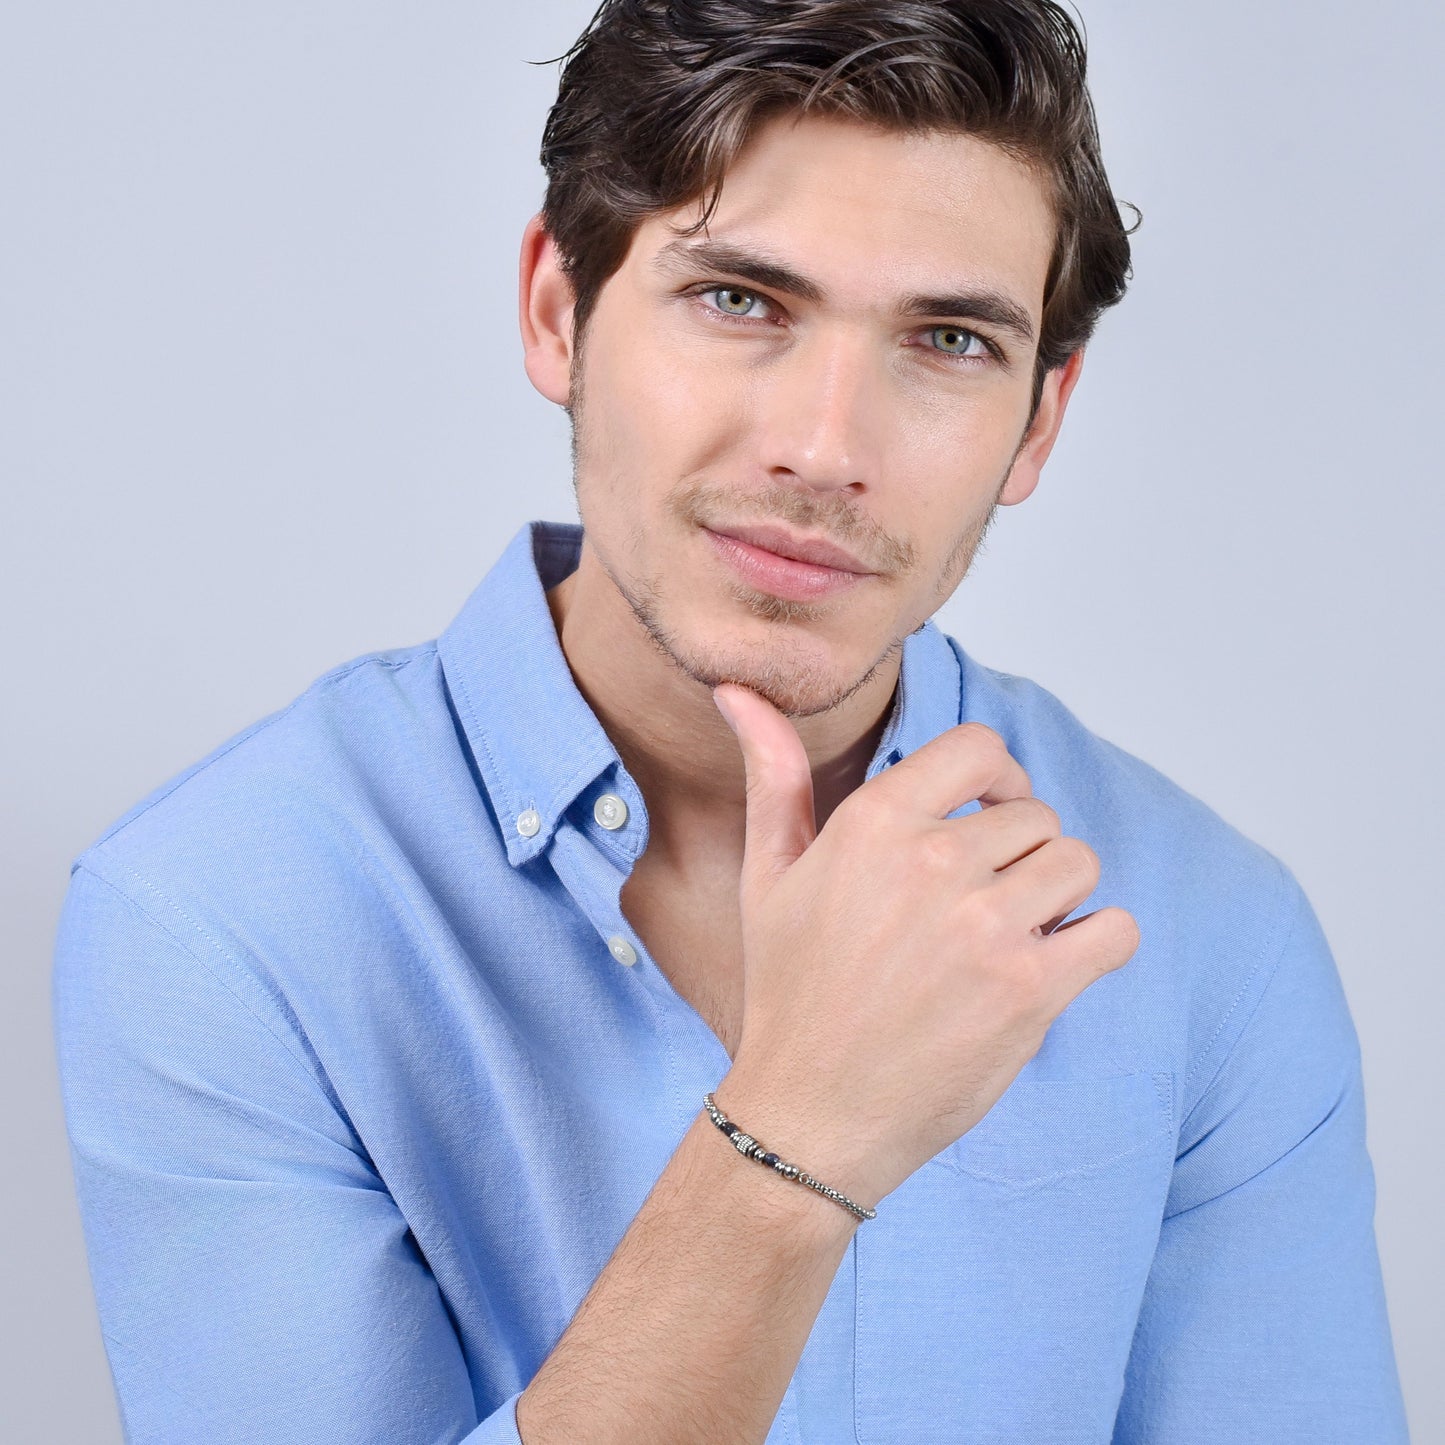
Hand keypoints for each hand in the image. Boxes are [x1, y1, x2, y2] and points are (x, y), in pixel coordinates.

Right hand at [710, 682, 1140, 1209]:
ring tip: (1010, 936)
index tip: (987, 812)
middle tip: (978, 907)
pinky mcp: (1030, 991)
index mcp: (874, 824)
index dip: (997, 777)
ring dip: (1057, 898)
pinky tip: (1052, 966)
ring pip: (1078, 864)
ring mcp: (986, 928)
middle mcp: (933, 863)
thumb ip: (773, 775)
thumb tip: (737, 691)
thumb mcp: (767, 875)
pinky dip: (1097, 944)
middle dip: (1018, 855)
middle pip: (1035, 815)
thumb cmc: (788, 991)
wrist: (810, 1113)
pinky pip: (1115, 930)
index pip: (980, 749)